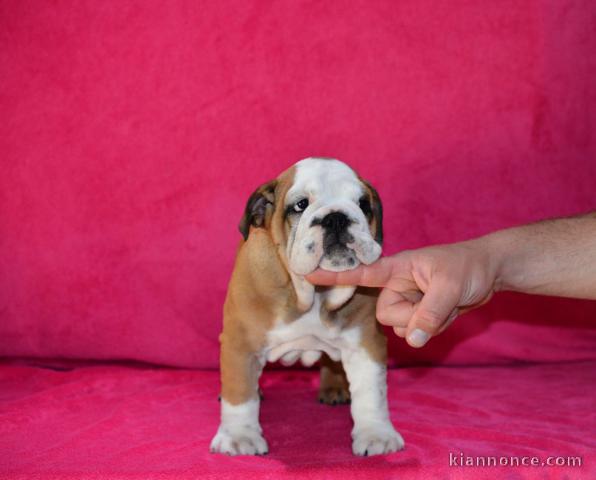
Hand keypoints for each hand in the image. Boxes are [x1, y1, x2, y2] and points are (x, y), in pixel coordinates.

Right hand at [306, 240, 498, 346]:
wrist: (489, 272)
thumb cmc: (468, 266)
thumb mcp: (451, 286)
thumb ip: (429, 313)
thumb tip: (413, 340)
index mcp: (396, 268)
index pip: (361, 273)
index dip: (335, 276)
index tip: (308, 274)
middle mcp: (396, 286)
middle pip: (386, 314)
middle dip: (412, 316)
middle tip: (437, 301)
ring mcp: (407, 302)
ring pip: (402, 327)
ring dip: (426, 323)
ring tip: (446, 303)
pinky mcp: (418, 314)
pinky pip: (416, 332)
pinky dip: (433, 328)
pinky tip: (448, 311)